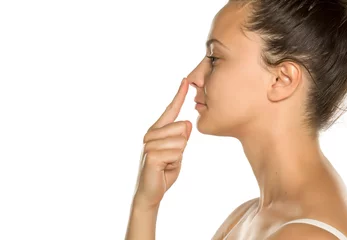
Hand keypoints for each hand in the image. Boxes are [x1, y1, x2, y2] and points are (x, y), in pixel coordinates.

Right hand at [133, 78, 191, 209]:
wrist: (151, 192)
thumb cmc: (164, 171)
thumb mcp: (177, 152)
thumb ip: (181, 137)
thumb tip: (187, 123)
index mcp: (157, 131)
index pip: (170, 110)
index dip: (179, 95)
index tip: (185, 80)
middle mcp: (151, 134)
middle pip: (183, 127)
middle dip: (183, 145)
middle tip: (171, 158)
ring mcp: (149, 144)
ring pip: (182, 141)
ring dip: (179, 156)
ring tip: (167, 163)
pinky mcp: (151, 155)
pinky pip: (177, 153)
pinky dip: (175, 163)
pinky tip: (164, 168)